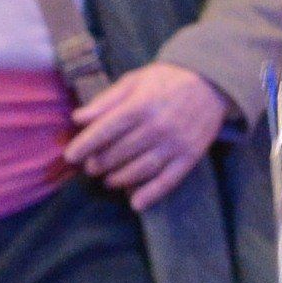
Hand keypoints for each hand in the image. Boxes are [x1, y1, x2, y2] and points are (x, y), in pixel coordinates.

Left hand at [66, 61, 227, 209]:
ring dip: (120, 179)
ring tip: (109, 180)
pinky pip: (169, 180)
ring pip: (141, 169)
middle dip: (100, 163)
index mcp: (140, 105)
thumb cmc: (166, 79)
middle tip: (91, 167)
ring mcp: (175, 143)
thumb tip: (78, 118)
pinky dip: (151, 194)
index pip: (105, 130)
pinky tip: (135, 203)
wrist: (211, 82)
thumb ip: (106, 101)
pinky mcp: (190, 156)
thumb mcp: (133, 80)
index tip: (70, 156)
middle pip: (120, 152)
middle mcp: (157, 126)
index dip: (84, 145)